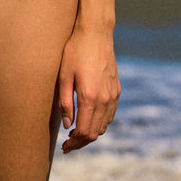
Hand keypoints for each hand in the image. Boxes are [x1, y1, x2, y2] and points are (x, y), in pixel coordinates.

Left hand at [57, 26, 120, 152]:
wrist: (96, 33)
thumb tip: (67, 125)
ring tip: (76, 133)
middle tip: (68, 144)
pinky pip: (110, 115)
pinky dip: (100, 123)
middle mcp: (104, 99)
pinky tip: (89, 119)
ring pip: (104, 126)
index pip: (84, 132)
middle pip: (95, 133)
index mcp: (90, 97)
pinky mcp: (116, 90)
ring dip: (91, 133)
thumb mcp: (64, 75)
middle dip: (81, 142)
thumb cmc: (76, 50)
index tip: (64, 147)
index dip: (73, 143)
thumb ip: (65, 102)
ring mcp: (113, 95)